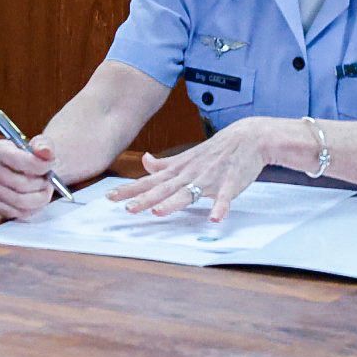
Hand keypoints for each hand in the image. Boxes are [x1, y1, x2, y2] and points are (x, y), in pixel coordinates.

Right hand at [0, 136, 57, 219]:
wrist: (31, 170)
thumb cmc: (34, 157)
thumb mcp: (42, 144)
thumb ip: (44, 145)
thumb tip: (45, 151)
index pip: (17, 161)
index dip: (38, 166)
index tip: (49, 166)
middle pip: (20, 184)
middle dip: (40, 184)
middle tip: (48, 180)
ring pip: (20, 201)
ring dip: (39, 198)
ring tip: (43, 189)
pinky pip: (16, 213)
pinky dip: (32, 209)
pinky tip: (35, 198)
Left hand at [108, 117, 276, 221]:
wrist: (246, 138)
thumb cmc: (215, 150)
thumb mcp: (186, 156)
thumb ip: (164, 163)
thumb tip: (144, 160)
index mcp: (178, 169)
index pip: (149, 181)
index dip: (130, 189)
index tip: (110, 197)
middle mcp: (189, 174)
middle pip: (163, 189)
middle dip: (144, 199)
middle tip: (127, 209)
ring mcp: (209, 178)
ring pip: (188, 193)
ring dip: (173, 203)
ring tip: (158, 212)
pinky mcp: (229, 184)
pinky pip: (224, 197)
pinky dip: (219, 207)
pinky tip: (214, 218)